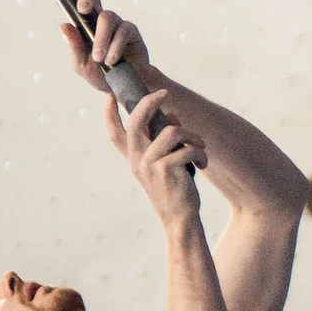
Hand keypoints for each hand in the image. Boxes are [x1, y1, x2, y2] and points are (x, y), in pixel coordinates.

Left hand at [59, 0, 149, 93]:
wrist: (123, 90)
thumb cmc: (100, 75)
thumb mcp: (80, 65)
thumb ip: (73, 47)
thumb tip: (64, 25)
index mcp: (85, 22)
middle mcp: (100, 18)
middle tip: (82, 9)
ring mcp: (118, 23)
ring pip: (107, 17)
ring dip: (101, 39)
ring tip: (99, 58)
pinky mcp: (132, 33)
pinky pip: (124, 31)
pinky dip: (116, 46)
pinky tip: (112, 60)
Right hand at [111, 82, 206, 227]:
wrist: (179, 217)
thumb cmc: (173, 187)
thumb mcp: (161, 164)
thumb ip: (161, 141)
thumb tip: (171, 115)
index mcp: (133, 158)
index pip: (114, 133)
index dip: (109, 113)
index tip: (109, 96)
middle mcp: (137, 160)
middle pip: (137, 120)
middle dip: (151, 101)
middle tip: (165, 93)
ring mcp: (149, 164)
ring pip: (173, 131)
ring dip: (192, 135)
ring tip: (200, 145)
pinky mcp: (166, 170)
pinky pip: (187, 148)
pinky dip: (200, 153)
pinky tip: (202, 163)